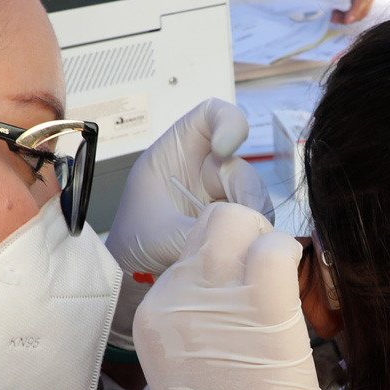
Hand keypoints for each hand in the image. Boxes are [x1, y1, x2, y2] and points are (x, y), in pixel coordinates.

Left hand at [105, 98, 271, 350]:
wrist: (133, 273)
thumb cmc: (133, 242)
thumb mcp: (158, 235)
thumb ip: (198, 233)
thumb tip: (236, 236)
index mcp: (177, 153)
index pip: (212, 115)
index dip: (228, 122)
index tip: (225, 148)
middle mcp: (204, 167)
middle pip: (241, 167)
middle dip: (246, 197)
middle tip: (243, 226)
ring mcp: (221, 192)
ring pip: (255, 196)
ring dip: (252, 222)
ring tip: (236, 250)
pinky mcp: (234, 217)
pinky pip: (256, 220)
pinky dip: (254, 237)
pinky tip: (241, 254)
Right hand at [133, 203, 338, 389]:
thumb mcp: (185, 369)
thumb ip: (195, 321)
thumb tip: (228, 287)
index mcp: (153, 315)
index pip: (189, 253)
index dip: (224, 261)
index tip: (243, 286)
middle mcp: (174, 298)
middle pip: (212, 223)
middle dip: (246, 238)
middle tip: (269, 275)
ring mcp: (215, 298)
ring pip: (243, 222)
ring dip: (269, 245)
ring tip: (285, 289)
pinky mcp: (261, 306)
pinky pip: (277, 247)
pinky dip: (293, 258)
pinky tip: (299, 293)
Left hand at [324, 0, 389, 23]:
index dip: (355, 9)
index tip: (347, 20)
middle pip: (364, 8)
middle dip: (348, 17)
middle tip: (331, 17)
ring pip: (363, 12)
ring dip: (349, 18)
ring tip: (333, 14)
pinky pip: (361, 10)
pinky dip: (351, 14)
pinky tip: (339, 12)